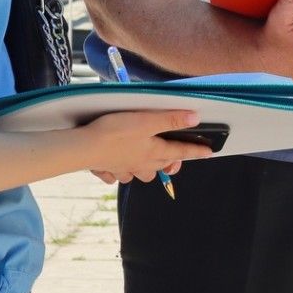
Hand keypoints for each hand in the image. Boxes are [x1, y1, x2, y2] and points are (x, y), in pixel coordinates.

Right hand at [79, 109, 211, 182]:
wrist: (83, 148)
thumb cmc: (115, 132)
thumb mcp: (146, 120)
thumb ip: (171, 119)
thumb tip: (195, 118)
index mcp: (154, 153)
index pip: (181, 152)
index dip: (197, 151)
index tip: (210, 153)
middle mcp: (142, 164)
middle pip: (161, 166)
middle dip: (170, 162)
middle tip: (175, 156)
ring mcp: (124, 168)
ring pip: (141, 173)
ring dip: (146, 168)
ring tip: (147, 159)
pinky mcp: (108, 168)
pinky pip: (118, 174)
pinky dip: (121, 171)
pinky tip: (118, 165)